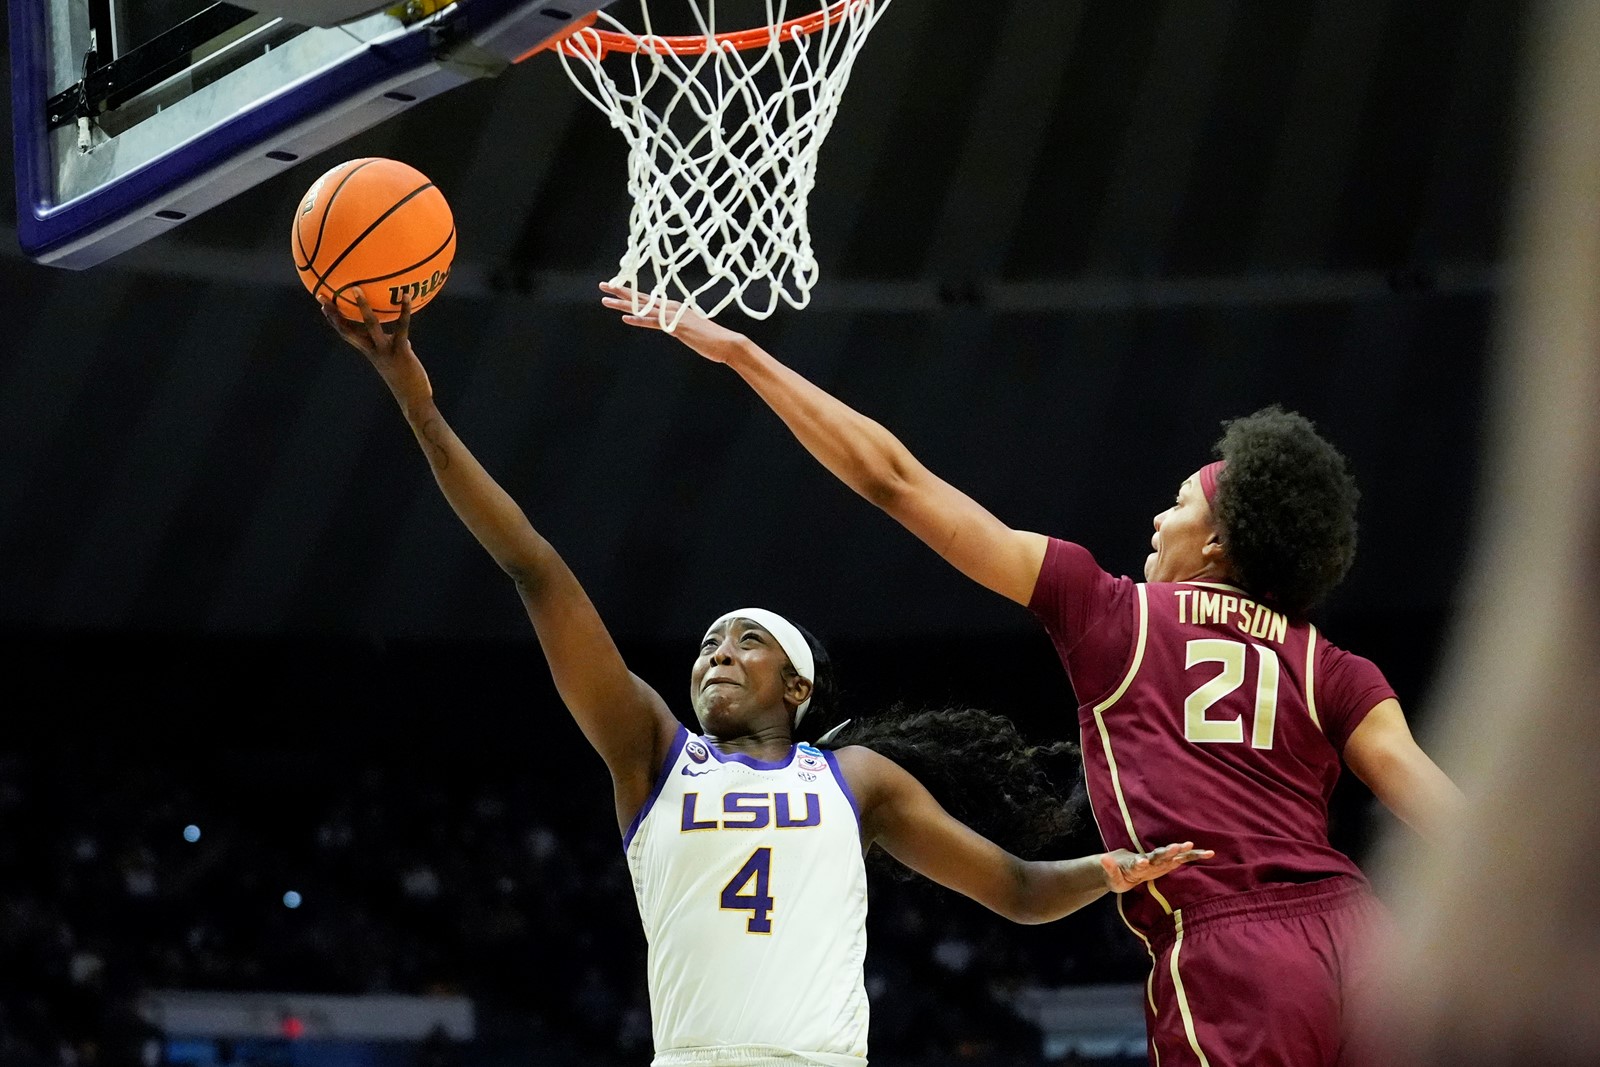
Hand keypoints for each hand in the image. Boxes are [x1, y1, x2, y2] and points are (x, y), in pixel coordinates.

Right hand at [320, 289, 431, 405]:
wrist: (413, 400)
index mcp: (369, 352)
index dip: (334, 320)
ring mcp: (385, 350)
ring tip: (356, 289)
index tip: (324, 305)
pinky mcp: (400, 350)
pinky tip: (406, 296)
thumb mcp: (397, 361)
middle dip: (334, 313)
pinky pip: (402, 327)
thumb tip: (402, 339)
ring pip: (370, 325)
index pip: (346, 334)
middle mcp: (372, 351)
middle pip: (347, 330)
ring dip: (362, 307)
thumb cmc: (407, 381)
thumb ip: (395, 347)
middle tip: (322, 296)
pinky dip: (404, 311)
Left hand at [598, 281, 748, 363]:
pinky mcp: (677, 327)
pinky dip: (640, 320)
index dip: (630, 292)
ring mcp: (674, 316)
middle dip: (620, 291)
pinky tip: (626, 319)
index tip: (615, 287)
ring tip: (605, 300)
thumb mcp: (691, 330)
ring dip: (623, 304)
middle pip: (641, 298)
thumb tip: (672, 326)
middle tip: (602, 285)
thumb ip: (678, 326)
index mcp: (674, 307)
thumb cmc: (711, 338)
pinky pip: (654, 323)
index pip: (647, 298)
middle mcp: (671, 307)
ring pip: (643, 308)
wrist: (727, 344)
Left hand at [1099, 842, 1213, 892]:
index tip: (1142, 862)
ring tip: (1192, 846)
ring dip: (1182, 851)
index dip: (1140, 863)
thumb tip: (1102, 858)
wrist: (1125, 867)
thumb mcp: (1110, 874)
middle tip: (1176, 847)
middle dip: (1166, 852)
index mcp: (1135, 863)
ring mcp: (1160, 861)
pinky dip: (1194, 856)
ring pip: (1173, 855)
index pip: (1137, 863)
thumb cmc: (1118, 873)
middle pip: (1158, 855)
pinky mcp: (1168, 863)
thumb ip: (1108, 867)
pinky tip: (1209, 853)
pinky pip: (1183, 859)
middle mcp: (1149, 859)